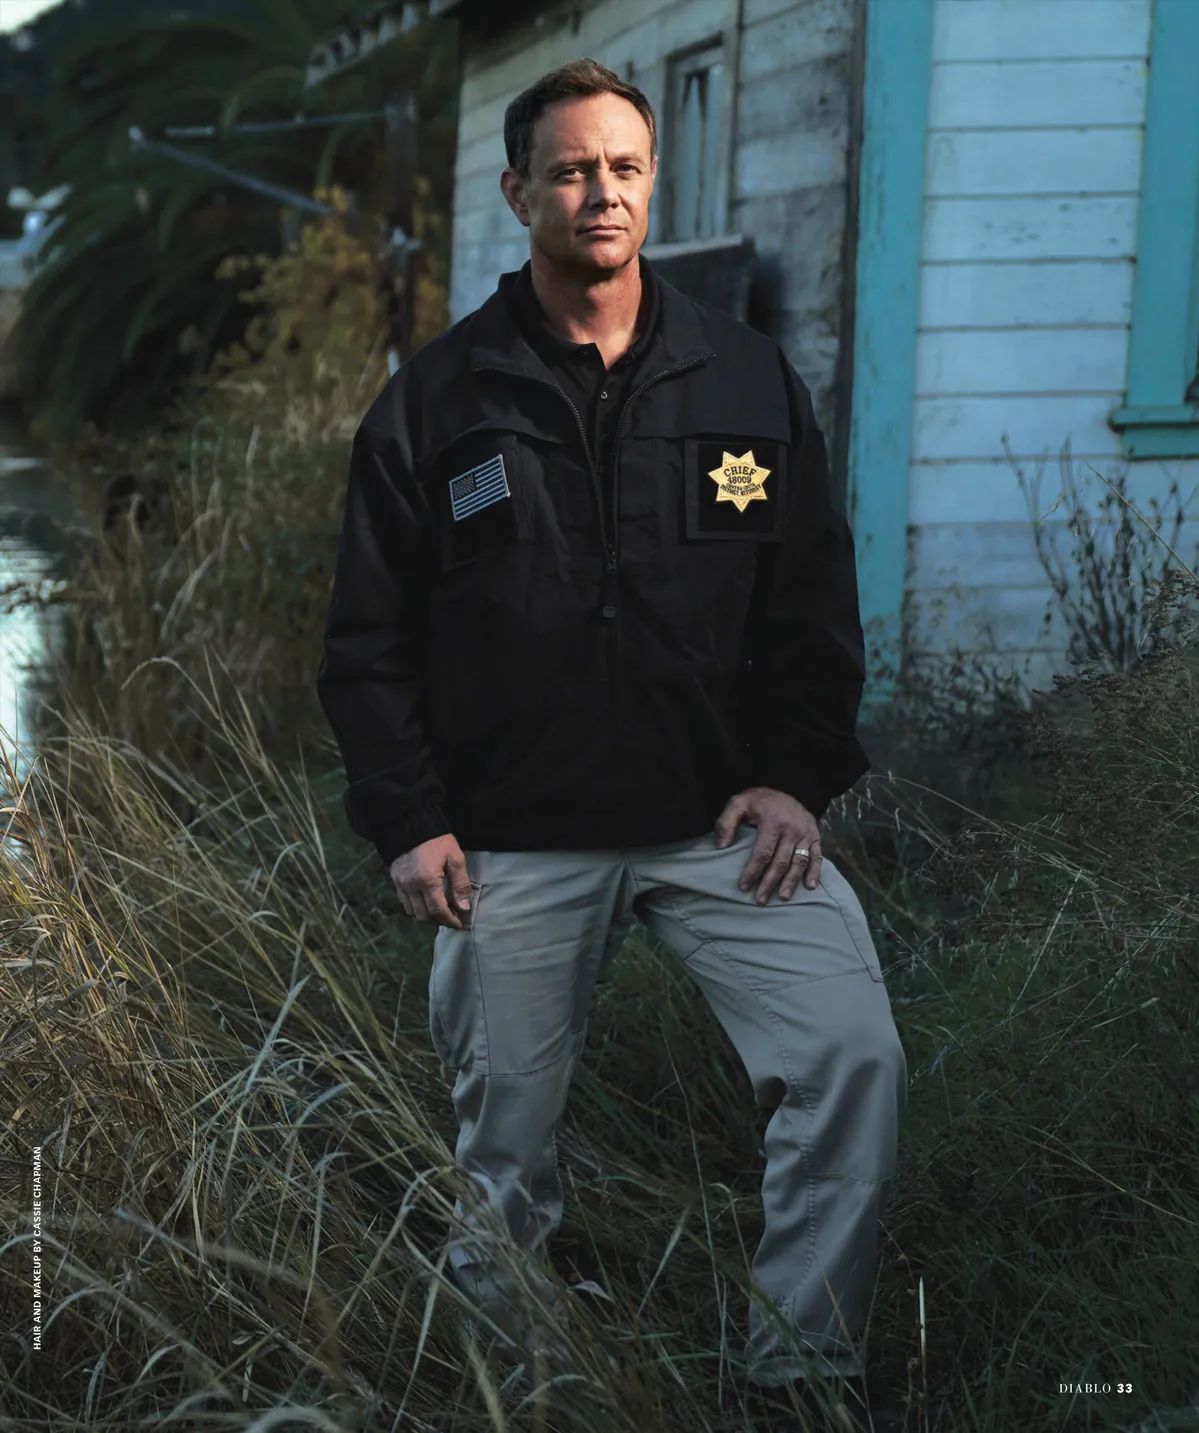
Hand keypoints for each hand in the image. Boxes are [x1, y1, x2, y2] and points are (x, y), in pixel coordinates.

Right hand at [390, 833, 471, 929]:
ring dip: (426, 915)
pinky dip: (415, 907)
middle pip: (424, 915)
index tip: (459, 923)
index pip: (438, 911)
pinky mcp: (395, 880)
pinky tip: (425, 902)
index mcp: (427, 881)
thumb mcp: (455, 858)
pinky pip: (404, 902)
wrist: (410, 824)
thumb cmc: (436, 839)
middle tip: (452, 917)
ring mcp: (401, 884)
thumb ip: (460, 884)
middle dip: (439, 920)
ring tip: (440, 911)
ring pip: (412, 912)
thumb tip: (464, 907)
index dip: (450, 920)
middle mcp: (411, 886)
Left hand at [714, 786, 821, 903]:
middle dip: (769, 883)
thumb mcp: (739, 803)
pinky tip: (810, 886)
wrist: (787, 786)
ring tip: (781, 897)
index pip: (762, 853)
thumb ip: (727, 822)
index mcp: (773, 822)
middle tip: (760, 900)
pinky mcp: (815, 835)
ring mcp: (806, 833)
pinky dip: (815, 872)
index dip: (753, 872)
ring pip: (799, 862)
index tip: (743, 887)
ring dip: (791, 882)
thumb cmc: (760, 800)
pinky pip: (817, 856)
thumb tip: (721, 846)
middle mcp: (792, 829)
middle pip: (781, 862)